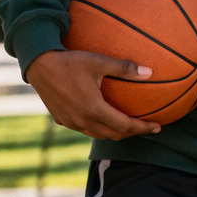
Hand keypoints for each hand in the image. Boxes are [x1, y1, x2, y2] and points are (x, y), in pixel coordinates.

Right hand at [26, 49, 161, 140]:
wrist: (38, 65)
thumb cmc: (70, 62)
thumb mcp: (99, 62)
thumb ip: (125, 68)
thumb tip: (150, 72)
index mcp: (93, 109)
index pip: (125, 126)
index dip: (143, 128)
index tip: (158, 126)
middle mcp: (82, 120)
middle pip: (114, 134)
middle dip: (133, 132)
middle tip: (149, 127)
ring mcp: (70, 122)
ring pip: (99, 134)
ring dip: (117, 132)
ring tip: (131, 126)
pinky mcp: (61, 120)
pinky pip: (85, 129)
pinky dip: (100, 128)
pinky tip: (106, 120)